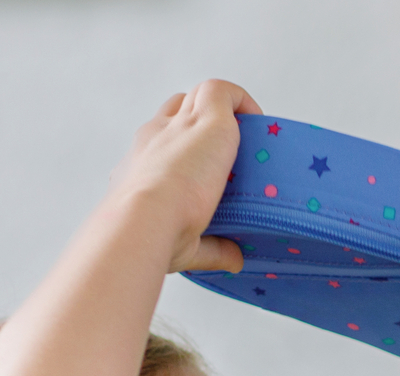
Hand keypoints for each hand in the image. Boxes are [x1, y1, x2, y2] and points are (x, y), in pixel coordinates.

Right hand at [110, 79, 262, 274]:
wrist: (144, 220)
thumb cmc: (153, 237)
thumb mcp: (185, 247)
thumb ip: (213, 249)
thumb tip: (235, 260)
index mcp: (141, 164)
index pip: (159, 139)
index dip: (180, 144)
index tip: (202, 166)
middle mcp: (154, 137)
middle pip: (176, 108)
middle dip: (199, 120)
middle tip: (225, 151)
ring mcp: (178, 125)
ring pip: (198, 96)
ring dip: (222, 109)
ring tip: (247, 137)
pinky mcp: (206, 119)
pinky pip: (223, 91)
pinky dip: (242, 101)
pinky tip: (258, 122)